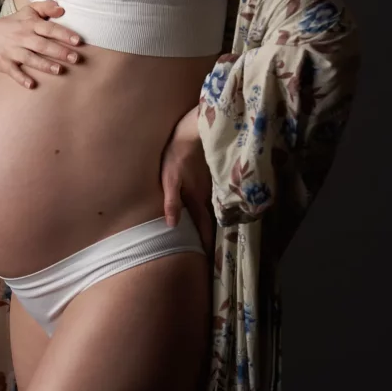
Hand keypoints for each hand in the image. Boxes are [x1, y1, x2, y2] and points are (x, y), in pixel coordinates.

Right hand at [0, 0, 83, 88]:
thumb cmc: (15, 24)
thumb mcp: (28, 11)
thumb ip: (45, 7)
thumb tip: (61, 8)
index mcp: (30, 24)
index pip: (49, 29)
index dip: (63, 34)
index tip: (78, 41)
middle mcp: (22, 37)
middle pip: (42, 45)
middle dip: (59, 51)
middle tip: (75, 58)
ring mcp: (12, 51)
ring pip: (29, 58)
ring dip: (44, 65)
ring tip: (59, 70)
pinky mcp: (4, 63)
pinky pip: (13, 72)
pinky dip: (21, 78)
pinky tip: (32, 84)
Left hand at [159, 105, 214, 254]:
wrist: (195, 130)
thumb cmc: (178, 154)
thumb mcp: (170, 178)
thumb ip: (172, 201)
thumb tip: (172, 226)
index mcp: (197, 198)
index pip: (203, 226)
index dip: (205, 243)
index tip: (209, 260)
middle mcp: (208, 195)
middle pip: (213, 220)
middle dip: (214, 236)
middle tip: (216, 254)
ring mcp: (214, 185)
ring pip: (218, 209)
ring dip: (218, 222)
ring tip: (218, 237)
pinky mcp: (215, 175)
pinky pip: (220, 197)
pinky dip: (221, 207)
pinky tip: (220, 210)